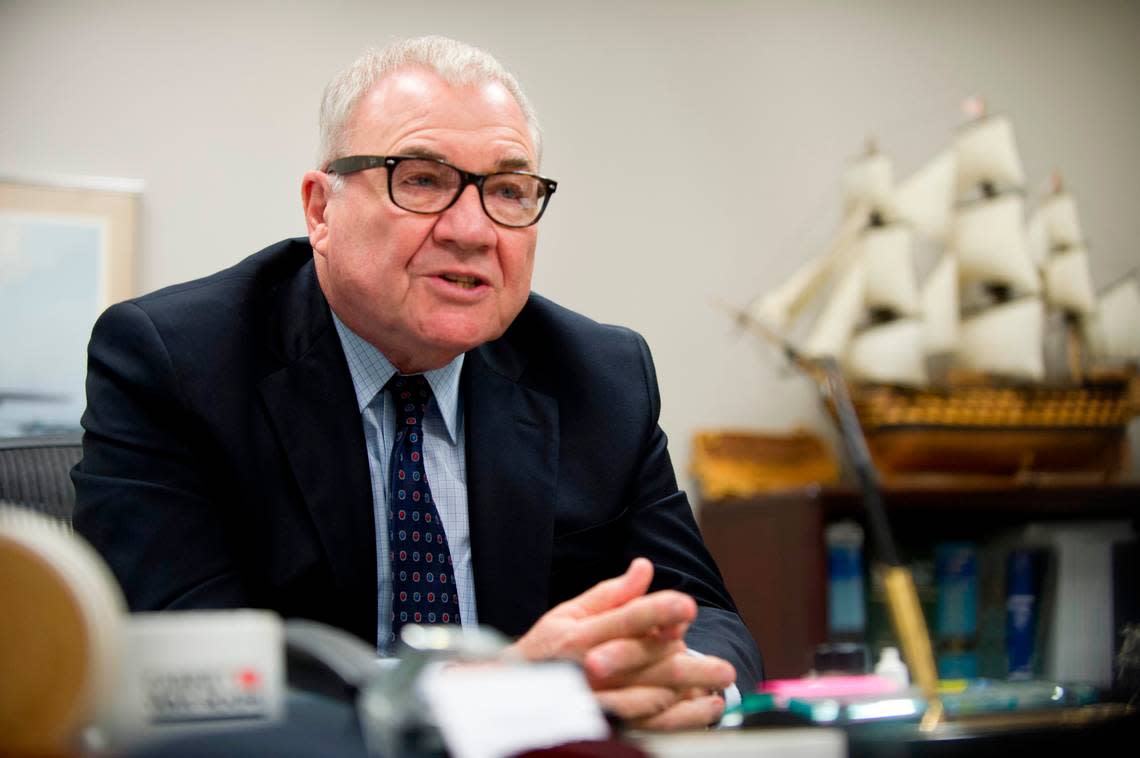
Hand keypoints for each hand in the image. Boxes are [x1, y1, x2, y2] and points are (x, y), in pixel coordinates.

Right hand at [508, 558, 735, 729]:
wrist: (512, 695)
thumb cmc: (545, 651)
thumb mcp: (568, 613)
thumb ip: (611, 593)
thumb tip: (645, 568)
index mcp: (579, 636)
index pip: (624, 619)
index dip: (656, 611)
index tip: (687, 606)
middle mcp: (590, 669)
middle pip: (646, 662)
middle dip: (688, 663)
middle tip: (722, 667)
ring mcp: (598, 699)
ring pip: (652, 696)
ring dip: (690, 692)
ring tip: (719, 685)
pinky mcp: (607, 721)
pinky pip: (650, 723)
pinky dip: (683, 718)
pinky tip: (706, 708)